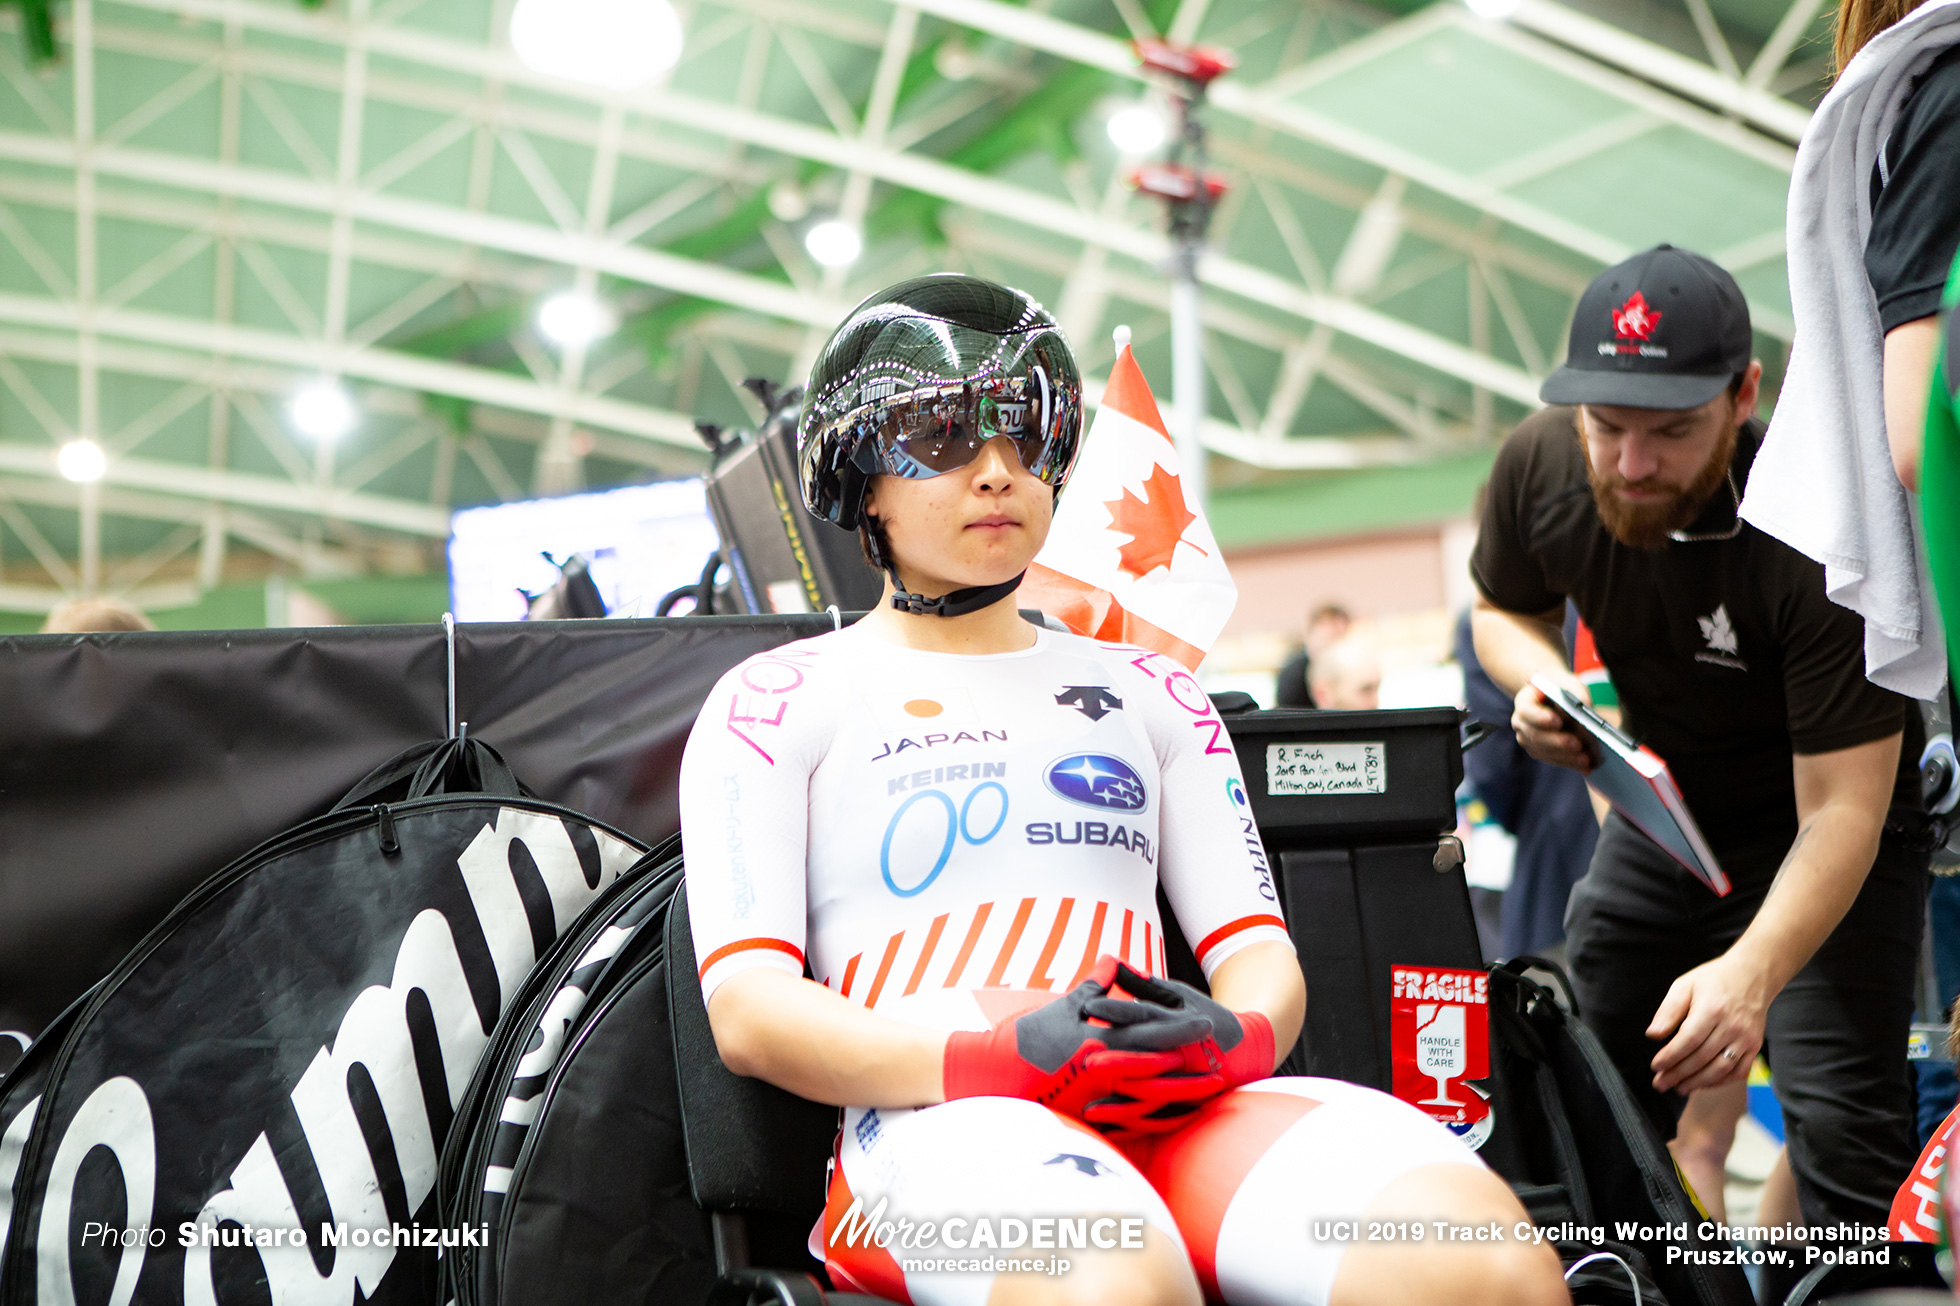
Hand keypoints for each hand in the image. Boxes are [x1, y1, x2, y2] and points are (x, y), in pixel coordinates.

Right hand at [942, 956, 1211, 1115]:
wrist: (989, 1074)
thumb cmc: (1023, 1037)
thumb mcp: (1060, 1006)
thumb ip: (1093, 988)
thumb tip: (1113, 962)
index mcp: (1098, 1041)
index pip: (1149, 1034)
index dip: (1180, 1030)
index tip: (1207, 1026)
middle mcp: (1101, 1072)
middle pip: (1157, 1073)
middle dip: (1189, 1071)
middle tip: (1220, 1070)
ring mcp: (1093, 1099)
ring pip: (1146, 1102)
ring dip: (1177, 1099)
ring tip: (1204, 1097)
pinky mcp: (1084, 1119)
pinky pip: (1127, 1123)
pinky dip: (1150, 1121)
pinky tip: (1169, 1122)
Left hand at [1082, 963, 1275, 1136]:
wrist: (1249, 1049)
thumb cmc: (1205, 1016)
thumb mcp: (1180, 995)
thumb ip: (1147, 986)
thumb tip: (1114, 964)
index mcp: (1178, 1023)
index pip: (1144, 1015)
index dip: (1116, 1011)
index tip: (1087, 1007)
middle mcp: (1182, 1054)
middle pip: (1146, 1058)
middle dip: (1117, 1061)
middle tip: (1085, 1063)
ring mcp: (1185, 1082)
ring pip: (1152, 1095)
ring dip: (1122, 1104)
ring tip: (1090, 1111)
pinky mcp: (1186, 1104)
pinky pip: (1158, 1119)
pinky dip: (1134, 1126)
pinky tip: (1111, 1132)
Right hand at [1512, 674, 1594, 773]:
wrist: (1557, 698)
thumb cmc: (1562, 688)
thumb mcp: (1570, 684)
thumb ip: (1577, 693)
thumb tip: (1585, 710)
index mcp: (1524, 701)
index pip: (1527, 711)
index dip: (1541, 718)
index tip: (1557, 721)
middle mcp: (1521, 722)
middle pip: (1535, 735)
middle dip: (1557, 742)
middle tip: (1577, 744)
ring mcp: (1528, 739)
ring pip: (1543, 751)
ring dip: (1565, 756)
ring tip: (1585, 759)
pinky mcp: (1539, 751)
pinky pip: (1552, 759)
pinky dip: (1569, 763)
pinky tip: (1584, 765)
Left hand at [1646, 955, 1769, 1093]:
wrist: (1752, 976)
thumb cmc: (1712, 980)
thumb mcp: (1685, 985)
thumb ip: (1668, 1010)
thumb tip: (1653, 1035)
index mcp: (1712, 1010)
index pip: (1688, 1040)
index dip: (1670, 1057)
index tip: (1655, 1067)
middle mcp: (1732, 1027)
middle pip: (1702, 1058)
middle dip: (1678, 1074)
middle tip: (1660, 1084)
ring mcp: (1746, 1039)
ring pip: (1720, 1069)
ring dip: (1698, 1083)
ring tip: (1678, 1088)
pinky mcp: (1755, 1046)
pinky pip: (1738, 1072)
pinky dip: (1720, 1082)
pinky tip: (1702, 1084)